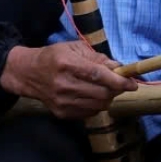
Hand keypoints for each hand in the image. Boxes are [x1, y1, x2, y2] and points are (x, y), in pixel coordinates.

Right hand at [0, 41, 137, 118]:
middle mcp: (64, 84)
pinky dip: (97, 105)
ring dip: (108, 98)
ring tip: (105, 89)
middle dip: (116, 90)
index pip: (98, 75)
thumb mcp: (74, 48)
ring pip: (98, 105)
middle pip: (101, 93)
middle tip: (120, 84)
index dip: (118, 80)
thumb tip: (119, 67)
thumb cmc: (54, 57)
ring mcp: (62, 102)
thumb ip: (97, 57)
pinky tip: (92, 96)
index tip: (132, 83)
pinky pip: (89, 113)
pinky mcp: (61, 113)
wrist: (28, 74)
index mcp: (67, 64)